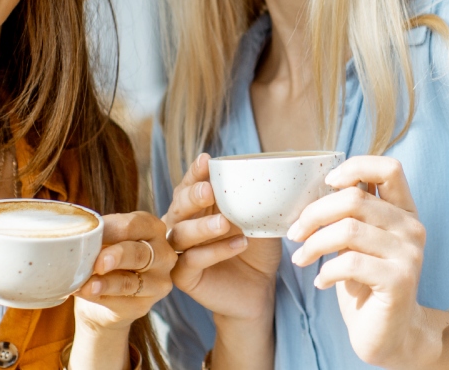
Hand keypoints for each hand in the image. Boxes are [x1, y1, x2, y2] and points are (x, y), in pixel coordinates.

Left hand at [72, 211, 176, 331]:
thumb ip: (97, 236)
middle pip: (139, 254)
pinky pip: (121, 302)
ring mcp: (157, 283)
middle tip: (98, 263)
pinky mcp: (143, 306)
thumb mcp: (103, 240)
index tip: (87, 234)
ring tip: (87, 285)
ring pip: (130, 282)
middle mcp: (162, 254)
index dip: (109, 230)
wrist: (102, 295)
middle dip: (117, 256)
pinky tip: (85, 293)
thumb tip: (79, 234)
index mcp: (151, 228)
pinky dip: (100, 297)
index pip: (133, 225)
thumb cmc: (104, 256)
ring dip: (106, 284)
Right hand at [162, 153, 280, 322]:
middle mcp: (183, 226)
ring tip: (225, 222)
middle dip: (192, 196)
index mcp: (198, 207)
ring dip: (202, 226)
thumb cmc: (257, 248)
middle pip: (178, 207)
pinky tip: (238, 245)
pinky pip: (191, 262)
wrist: (260, 288)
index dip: (195, 173)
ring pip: (180, 235)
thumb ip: (254, 200)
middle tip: (209, 190)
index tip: (206, 160)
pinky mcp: (183, 276)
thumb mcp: (258, 220)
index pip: (190, 185)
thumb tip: (270, 172)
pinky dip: (214, 252)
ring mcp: (180, 252)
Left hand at [288, 156, 447, 369]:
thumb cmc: (365, 284)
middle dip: (314, 213)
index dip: (355, 167)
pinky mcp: (399, 280)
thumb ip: (351, 213)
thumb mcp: (358, 242)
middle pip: (355, 198)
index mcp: (404, 212)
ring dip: (314, 244)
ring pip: (348, 230)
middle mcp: (412, 228)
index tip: (327, 184)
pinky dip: (326, 271)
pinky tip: (321, 282)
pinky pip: (350, 262)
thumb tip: (318, 185)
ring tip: (301, 258)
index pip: (389, 168)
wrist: (387, 334)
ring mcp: (409, 254)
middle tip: (295, 233)